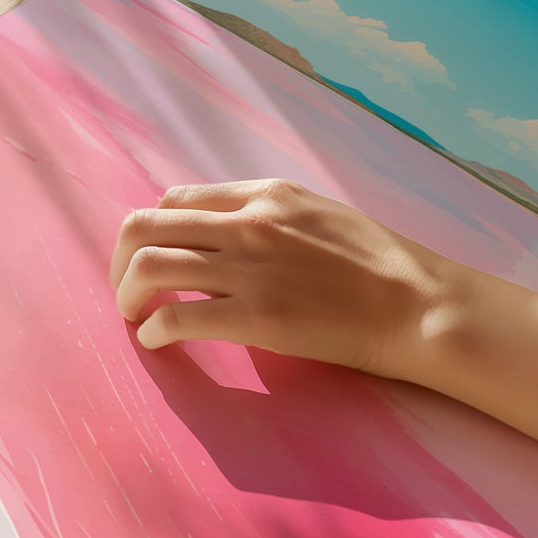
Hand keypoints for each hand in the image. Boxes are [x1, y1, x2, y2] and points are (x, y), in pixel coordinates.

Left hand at [110, 179, 457, 377]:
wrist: (417, 304)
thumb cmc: (379, 264)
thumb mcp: (318, 214)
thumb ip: (269, 218)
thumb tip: (227, 237)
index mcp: (263, 194)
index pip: (176, 199)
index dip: (154, 230)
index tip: (153, 258)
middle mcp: (247, 222)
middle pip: (145, 225)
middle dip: (120, 260)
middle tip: (126, 290)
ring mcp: (249, 268)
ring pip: (149, 265)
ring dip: (126, 294)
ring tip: (133, 317)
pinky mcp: (255, 316)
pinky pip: (176, 316)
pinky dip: (153, 330)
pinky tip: (158, 342)